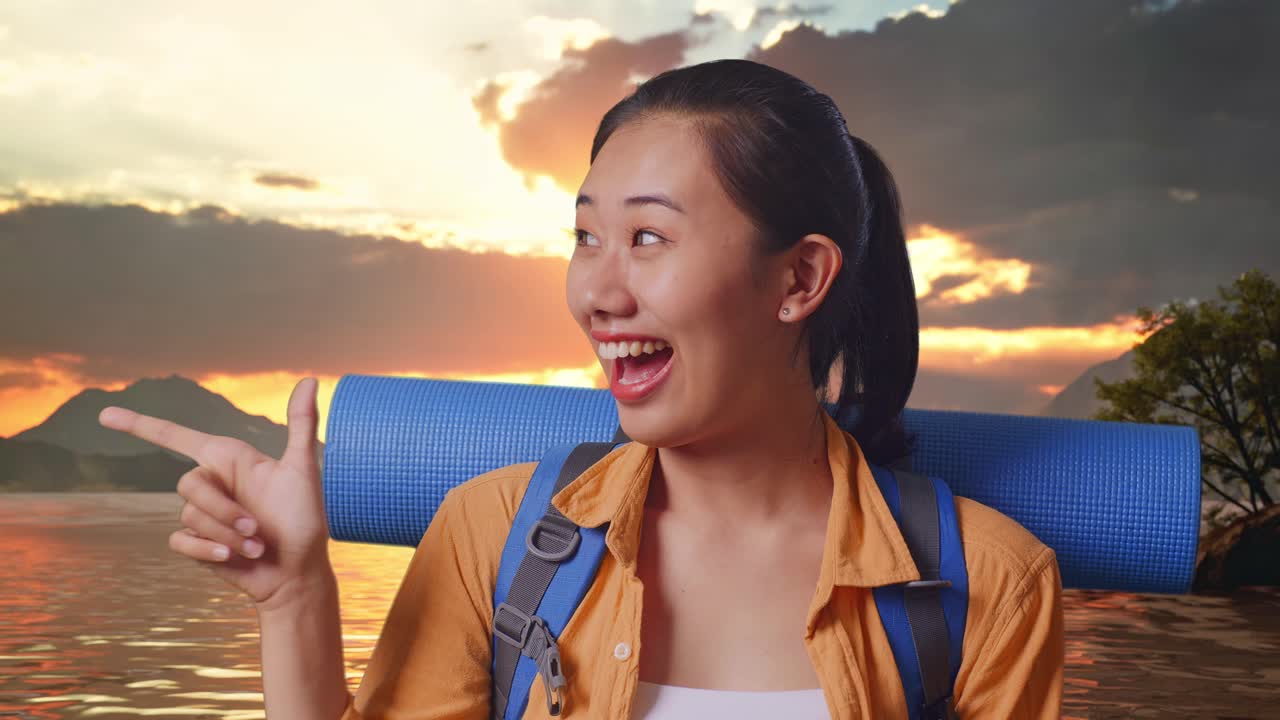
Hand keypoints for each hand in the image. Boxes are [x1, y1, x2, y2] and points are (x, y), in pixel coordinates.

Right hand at [98, 377, 331, 611]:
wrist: (297, 572)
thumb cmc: (304, 519)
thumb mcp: (303, 470)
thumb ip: (301, 424)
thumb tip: (309, 380)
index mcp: (229, 460)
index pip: (176, 437)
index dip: (139, 425)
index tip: (105, 416)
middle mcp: (212, 484)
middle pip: (187, 485)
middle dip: (223, 510)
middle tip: (257, 528)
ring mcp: (202, 515)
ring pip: (188, 516)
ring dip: (226, 534)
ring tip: (257, 546)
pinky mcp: (196, 544)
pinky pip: (180, 541)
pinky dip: (206, 550)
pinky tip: (231, 557)